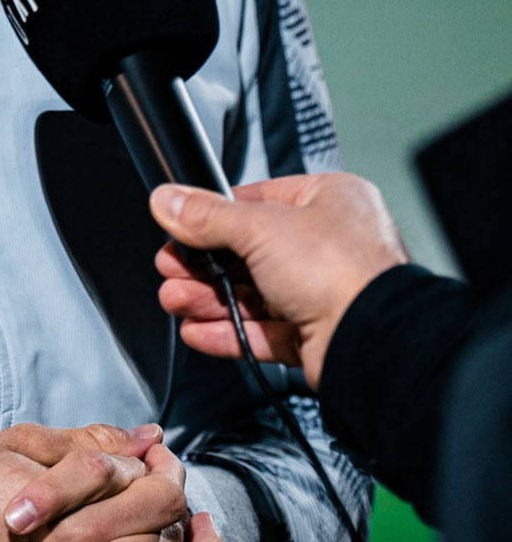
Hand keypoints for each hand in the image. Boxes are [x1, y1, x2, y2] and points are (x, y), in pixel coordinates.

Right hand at [151, 171, 408, 389]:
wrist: (372, 341)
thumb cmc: (343, 271)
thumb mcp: (259, 228)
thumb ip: (207, 216)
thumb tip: (169, 200)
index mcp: (328, 201)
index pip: (257, 201)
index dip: (213, 216)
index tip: (179, 229)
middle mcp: (329, 245)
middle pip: (249, 252)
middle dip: (204, 265)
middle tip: (171, 269)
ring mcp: (323, 292)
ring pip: (253, 294)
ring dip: (210, 299)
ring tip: (176, 301)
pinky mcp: (315, 334)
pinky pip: (264, 331)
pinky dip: (230, 331)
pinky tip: (199, 331)